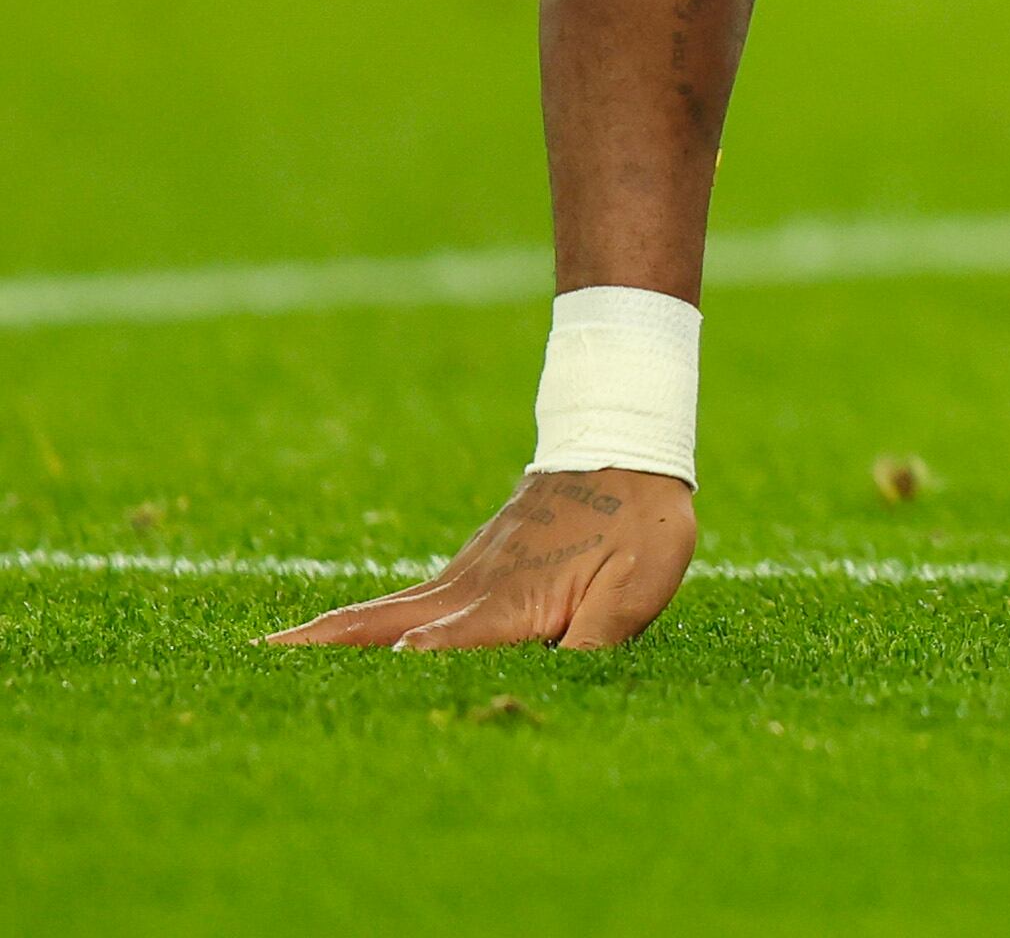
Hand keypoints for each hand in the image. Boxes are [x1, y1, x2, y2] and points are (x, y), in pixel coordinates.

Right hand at [264, 468, 695, 652]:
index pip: (452, 640)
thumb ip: (598, 635)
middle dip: (323, 644)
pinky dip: (363, 617)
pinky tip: (344, 633)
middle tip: (254, 661)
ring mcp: (465, 571)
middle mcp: (472, 585)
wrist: (629, 444)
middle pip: (383, 620)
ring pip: (385, 607)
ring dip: (330, 631)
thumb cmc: (641, 521)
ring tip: (265, 654)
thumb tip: (557, 680)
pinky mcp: (471, 564)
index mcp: (511, 599)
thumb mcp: (640, 582)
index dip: (416, 659)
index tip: (372, 672)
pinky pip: (407, 597)